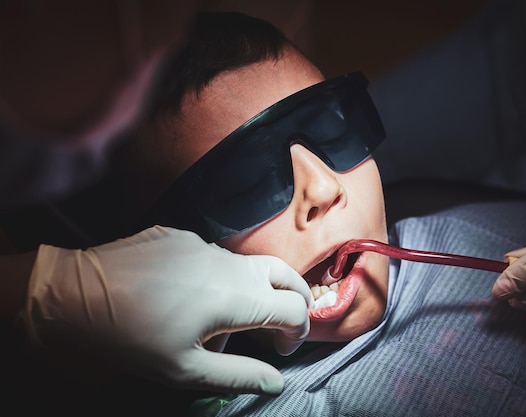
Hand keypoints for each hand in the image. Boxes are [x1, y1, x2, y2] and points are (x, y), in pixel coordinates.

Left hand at [22, 226, 312, 393]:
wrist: (77, 292)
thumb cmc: (132, 338)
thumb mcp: (184, 370)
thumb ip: (238, 374)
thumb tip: (276, 380)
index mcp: (236, 297)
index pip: (293, 308)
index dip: (298, 331)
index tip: (281, 349)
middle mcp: (230, 265)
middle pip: (285, 275)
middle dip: (295, 299)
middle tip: (284, 324)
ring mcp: (206, 246)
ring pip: (250, 266)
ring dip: (256, 290)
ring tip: (233, 317)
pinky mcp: (183, 237)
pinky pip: (216, 257)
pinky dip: (222, 278)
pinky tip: (190, 297)